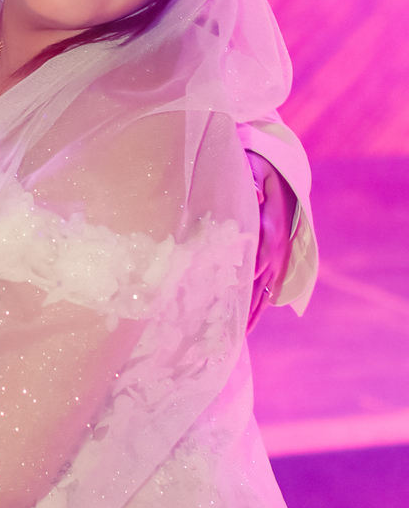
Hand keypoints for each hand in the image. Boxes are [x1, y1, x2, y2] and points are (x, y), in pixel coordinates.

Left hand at [246, 152, 296, 331]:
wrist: (283, 176)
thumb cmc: (262, 170)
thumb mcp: (258, 168)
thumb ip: (253, 180)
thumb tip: (256, 194)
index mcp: (271, 226)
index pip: (259, 255)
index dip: (246, 274)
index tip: (228, 294)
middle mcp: (276, 249)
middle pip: (258, 282)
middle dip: (241, 306)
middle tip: (224, 330)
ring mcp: (276, 260)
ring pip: (261, 293)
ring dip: (247, 315)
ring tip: (231, 340)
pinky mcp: (273, 266)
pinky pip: (264, 293)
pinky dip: (255, 311)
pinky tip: (242, 330)